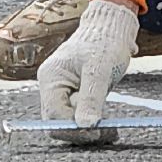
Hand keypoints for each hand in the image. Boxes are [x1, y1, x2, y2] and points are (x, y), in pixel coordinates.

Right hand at [37, 0, 138, 144]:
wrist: (111, 28)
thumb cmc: (104, 42)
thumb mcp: (99, 71)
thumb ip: (91, 99)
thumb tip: (85, 126)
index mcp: (50, 78)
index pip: (53, 115)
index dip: (73, 128)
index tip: (98, 132)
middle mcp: (51, 86)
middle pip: (58, 122)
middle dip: (81, 131)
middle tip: (109, 134)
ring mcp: (61, 91)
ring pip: (69, 122)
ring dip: (89, 129)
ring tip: (111, 130)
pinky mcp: (73, 95)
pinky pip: (77, 116)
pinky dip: (92, 122)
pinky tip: (107, 125)